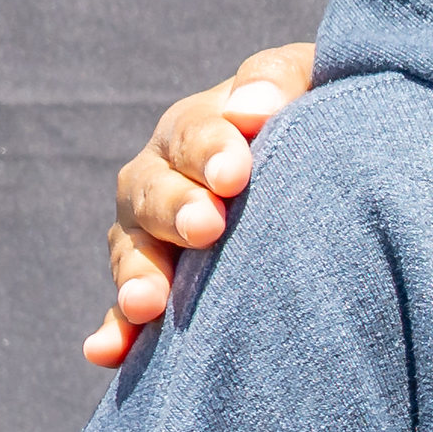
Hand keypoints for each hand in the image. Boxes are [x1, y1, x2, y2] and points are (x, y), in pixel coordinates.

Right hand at [85, 45, 318, 369]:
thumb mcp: (310, 83)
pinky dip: (117, 330)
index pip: (194, 133)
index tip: (235, 176)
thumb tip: (251, 107)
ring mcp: (155, 235)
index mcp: (198, 127)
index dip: (211, 151)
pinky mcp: (158, 285)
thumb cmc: (317, 116)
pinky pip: (128, 310)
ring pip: (132, 249)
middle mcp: (164, 177)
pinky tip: (107, 352)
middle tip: (207, 228)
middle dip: (176, 210)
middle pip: (152, 191)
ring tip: (148, 304)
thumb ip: (279, 79)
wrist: (325, 170)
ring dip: (137, 275)